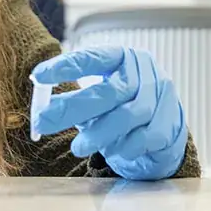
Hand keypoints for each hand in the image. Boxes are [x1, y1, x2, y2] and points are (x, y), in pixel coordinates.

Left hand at [30, 46, 187, 180]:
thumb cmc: (120, 111)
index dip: (65, 66)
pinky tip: (114, 152)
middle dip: (74, 107)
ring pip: (129, 115)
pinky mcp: (172, 123)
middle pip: (109, 90)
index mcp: (121, 58)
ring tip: (78, 147)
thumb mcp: (95, 101)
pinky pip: (147, 136)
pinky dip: (127, 146)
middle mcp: (145, 73)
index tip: (39, 77)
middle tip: (45, 122)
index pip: (92, 58)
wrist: (161, 133)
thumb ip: (73, 102)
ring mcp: (162, 97)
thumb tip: (43, 112)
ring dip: (100, 133)